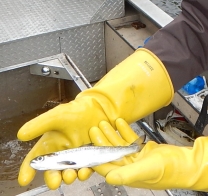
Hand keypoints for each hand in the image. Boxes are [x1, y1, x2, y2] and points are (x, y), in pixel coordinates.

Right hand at [17, 49, 173, 189]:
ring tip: (75, 173)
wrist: (111, 101)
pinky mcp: (99, 150)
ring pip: (75, 166)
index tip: (25, 179)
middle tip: (57, 179)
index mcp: (56, 138)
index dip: (31, 169)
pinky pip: (93, 161)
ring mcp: (85, 149)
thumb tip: (21, 133)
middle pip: (58, 166)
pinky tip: (90, 166)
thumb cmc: (87, 105)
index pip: (38, 157)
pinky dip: (90, 165)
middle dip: (56, 174)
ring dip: (73, 172)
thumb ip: (43, 121)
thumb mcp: (63, 111)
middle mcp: (70, 146)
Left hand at [90, 118, 207, 193]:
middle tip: (95, 127)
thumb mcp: (147, 169)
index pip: (106, 167)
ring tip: (105, 122)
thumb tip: (108, 177)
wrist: (189, 163)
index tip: (88, 143)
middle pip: (112, 154)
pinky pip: (132, 141)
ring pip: (120, 146)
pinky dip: (126, 132)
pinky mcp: (147, 151)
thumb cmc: (171, 170)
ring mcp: (139, 159)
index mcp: (129, 174)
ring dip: (113, 134)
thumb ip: (127, 173)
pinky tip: (122, 123)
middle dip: (102, 140)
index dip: (95, 156)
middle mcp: (132, 167)